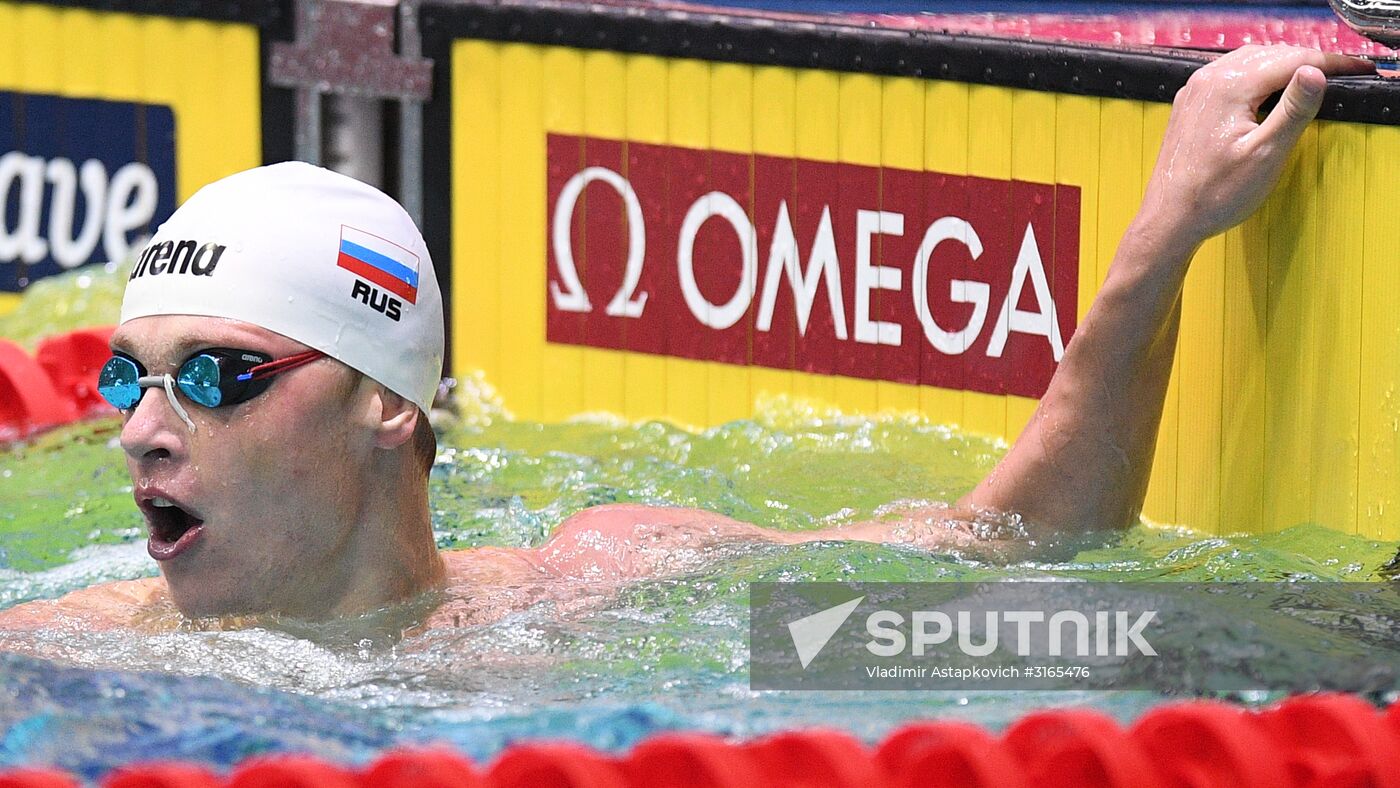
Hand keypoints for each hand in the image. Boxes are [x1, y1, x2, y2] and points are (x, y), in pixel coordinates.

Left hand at [1140, 45, 1372, 247]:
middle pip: (1270, 55)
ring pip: (1249, 62)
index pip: (1291, 59)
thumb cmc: (1214, 195)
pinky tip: (1268, 91)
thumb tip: (1315, 72)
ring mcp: (1195, 91)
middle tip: (1341, 73)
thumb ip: (1293, 110)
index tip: (1356, 71)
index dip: (1329, 63)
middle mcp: (1207, 80)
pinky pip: (1229, 76)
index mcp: (1228, 86)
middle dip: (1307, 61)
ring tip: (1312, 79)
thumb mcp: (1266, 154)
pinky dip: (1256, 76)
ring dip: (1282, 65)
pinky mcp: (1191, 106)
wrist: (1169, 219)